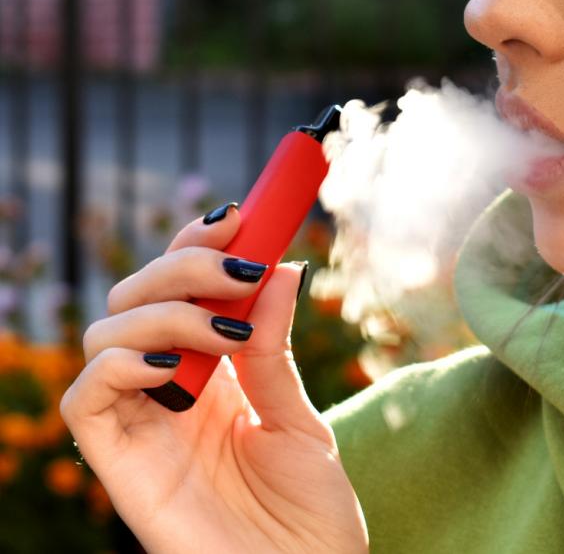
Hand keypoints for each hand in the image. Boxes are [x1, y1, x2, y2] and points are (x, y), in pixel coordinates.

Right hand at [60, 206, 367, 553]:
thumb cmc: (309, 514)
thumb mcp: (296, 415)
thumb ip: (275, 346)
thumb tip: (280, 268)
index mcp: (209, 373)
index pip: (179, 288)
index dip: (197, 246)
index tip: (238, 217)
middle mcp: (168, 388)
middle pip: (137, 295)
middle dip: (185, 267)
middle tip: (240, 269)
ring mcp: (140, 421)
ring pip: (106, 331)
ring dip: (165, 309)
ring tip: (227, 329)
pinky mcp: (118, 461)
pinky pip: (87, 396)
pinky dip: (122, 362)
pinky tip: (176, 364)